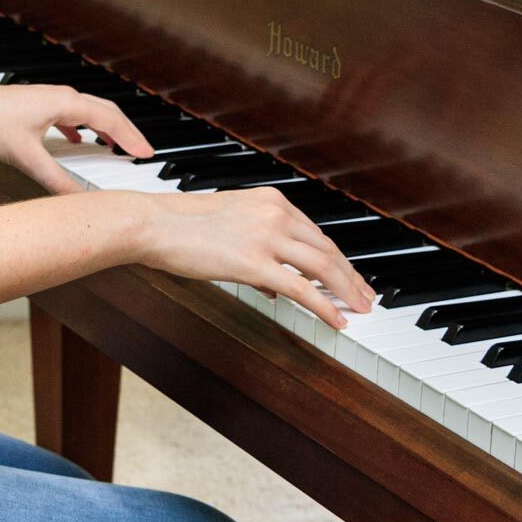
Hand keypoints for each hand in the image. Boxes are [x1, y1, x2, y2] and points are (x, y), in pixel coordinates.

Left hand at [0, 83, 153, 193]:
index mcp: (65, 103)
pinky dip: (82, 129)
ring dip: (105, 128)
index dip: (131, 138)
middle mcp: (60, 97)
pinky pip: (69, 116)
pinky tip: (76, 142)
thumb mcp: (26, 157)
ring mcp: (48, 100)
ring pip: (87, 112)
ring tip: (116, 147)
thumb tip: (79, 202)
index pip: (110, 120)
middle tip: (141, 151)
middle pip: (104, 111)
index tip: (147, 154)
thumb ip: (55, 181)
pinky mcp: (35, 107)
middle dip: (125, 131)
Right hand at [139, 185, 375, 329]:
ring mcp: (268, 237)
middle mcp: (277, 213)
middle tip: (366, 297)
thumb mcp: (230, 226)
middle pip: (328, 249)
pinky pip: (303, 289)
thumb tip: (276, 285)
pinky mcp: (256, 262)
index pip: (317, 234)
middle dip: (351, 277)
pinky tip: (337, 320)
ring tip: (360, 310)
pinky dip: (326, 307)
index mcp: (272, 201)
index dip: (338, 260)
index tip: (350, 277)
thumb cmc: (182, 226)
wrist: (156, 224)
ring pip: (324, 268)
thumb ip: (258, 250)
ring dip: (347, 291)